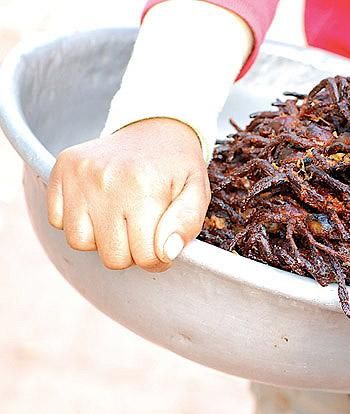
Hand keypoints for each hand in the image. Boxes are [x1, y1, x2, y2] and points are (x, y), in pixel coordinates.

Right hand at [47, 118, 210, 271]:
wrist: (155, 127)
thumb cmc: (177, 166)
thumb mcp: (197, 192)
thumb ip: (187, 224)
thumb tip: (166, 252)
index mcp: (145, 187)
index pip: (145, 257)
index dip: (158, 258)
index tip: (163, 243)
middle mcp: (106, 179)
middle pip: (112, 257)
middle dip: (132, 251)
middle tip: (143, 227)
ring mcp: (79, 174)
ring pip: (80, 242)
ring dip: (103, 239)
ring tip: (121, 216)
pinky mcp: (61, 169)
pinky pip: (58, 221)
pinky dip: (79, 221)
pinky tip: (100, 205)